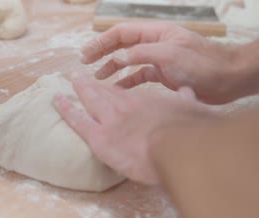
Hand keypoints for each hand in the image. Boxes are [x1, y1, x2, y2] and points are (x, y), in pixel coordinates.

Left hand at [54, 74, 218, 184]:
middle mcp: (122, 106)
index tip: (103, 83)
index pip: (121, 92)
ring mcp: (108, 121)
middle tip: (77, 76)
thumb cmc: (187, 134)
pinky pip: (77, 120)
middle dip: (89, 83)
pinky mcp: (99, 138)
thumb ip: (185, 100)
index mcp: (142, 101)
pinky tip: (56, 100)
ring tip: (68, 80)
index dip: (109, 87)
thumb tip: (187, 91)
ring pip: (88, 100)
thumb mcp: (191, 110)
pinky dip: (65, 108)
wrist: (177, 150)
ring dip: (77, 88)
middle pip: (102, 92)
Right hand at [81, 22, 240, 103]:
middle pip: (122, 45)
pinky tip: (117, 89)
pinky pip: (139, 76)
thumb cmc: (201, 64)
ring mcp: (158, 59)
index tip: (86, 54)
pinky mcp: (163, 75)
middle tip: (85, 63)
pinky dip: (127, 82)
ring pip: (128, 61)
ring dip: (112, 67)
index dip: (101, 42)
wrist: (226, 79)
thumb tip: (115, 56)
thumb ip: (141, 54)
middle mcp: (155, 44)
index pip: (121, 33)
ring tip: (98, 77)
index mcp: (155, 33)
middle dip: (102, 52)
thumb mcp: (169, 54)